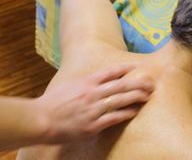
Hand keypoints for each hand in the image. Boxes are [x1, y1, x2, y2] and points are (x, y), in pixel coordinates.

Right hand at [34, 65, 153, 142]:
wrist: (41, 119)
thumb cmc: (51, 103)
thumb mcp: (67, 86)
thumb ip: (80, 85)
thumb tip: (90, 83)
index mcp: (85, 82)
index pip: (109, 72)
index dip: (124, 69)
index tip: (135, 68)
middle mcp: (91, 93)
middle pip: (120, 85)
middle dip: (137, 83)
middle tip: (150, 82)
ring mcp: (93, 109)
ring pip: (120, 100)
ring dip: (135, 97)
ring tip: (147, 96)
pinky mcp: (93, 124)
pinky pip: (113, 118)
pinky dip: (125, 113)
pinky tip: (133, 111)